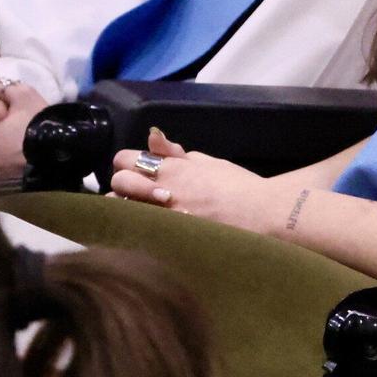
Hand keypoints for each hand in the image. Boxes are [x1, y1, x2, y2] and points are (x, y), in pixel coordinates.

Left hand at [109, 129, 278, 230]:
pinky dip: (136, 229)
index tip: (137, 170)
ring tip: (139, 214)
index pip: (124, 159)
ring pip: (121, 210)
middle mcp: (160, 190)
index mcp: (170, 167)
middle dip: (122, 187)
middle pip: (117, 183)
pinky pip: (137, 232)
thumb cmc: (237, 185)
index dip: (127, 163)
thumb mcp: (207, 162)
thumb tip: (153, 138)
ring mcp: (161, 217)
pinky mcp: (166, 238)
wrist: (259, 214)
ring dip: (125, 209)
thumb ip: (176, 153)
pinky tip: (147, 231)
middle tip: (136, 195)